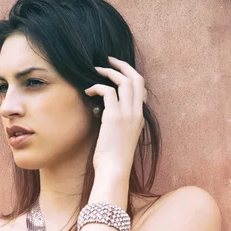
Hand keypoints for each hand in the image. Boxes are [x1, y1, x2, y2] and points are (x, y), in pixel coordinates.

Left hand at [84, 56, 146, 177]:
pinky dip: (97, 86)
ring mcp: (127, 114)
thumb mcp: (117, 136)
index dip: (131, 76)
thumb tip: (99, 110)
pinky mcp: (114, 117)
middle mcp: (137, 113)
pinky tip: (88, 90)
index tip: (118, 71)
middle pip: (137, 79)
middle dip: (123, 66)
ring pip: (124, 81)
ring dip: (108, 72)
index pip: (142, 89)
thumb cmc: (112, 157)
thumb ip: (114, 121)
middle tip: (109, 60)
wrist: (114, 169)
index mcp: (140, 117)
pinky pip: (107, 91)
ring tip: (95, 70)